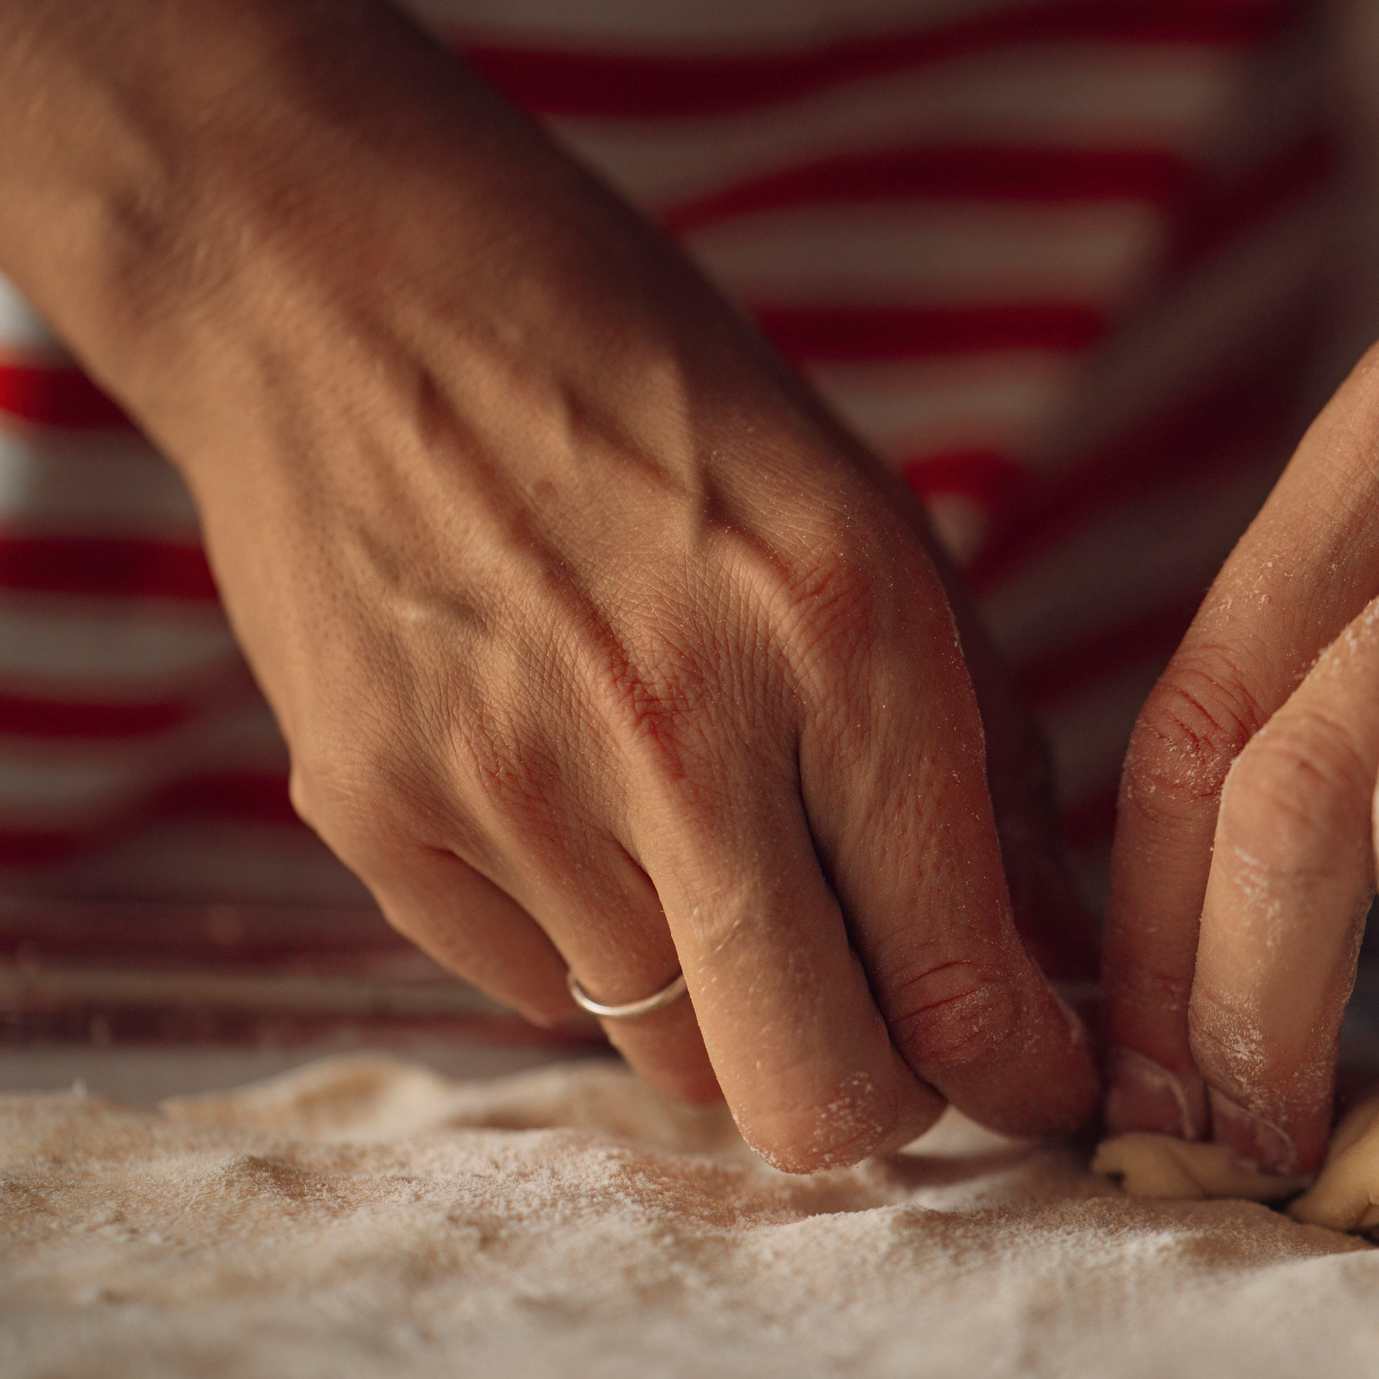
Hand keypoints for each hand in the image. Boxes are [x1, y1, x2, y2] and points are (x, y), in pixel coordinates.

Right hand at [0, 0, 1096, 1170]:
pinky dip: (587, 936)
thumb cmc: (642, 380)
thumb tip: (1040, 953)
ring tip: (706, 846)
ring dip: (725, 1000)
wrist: (338, 275)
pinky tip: (573, 794)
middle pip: (812, 1102)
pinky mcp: (376, 818)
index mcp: (848, 640)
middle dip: (878, 1099)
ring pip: (670, 1055)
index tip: (1031, 1072)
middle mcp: (684, 736)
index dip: (1023, 1074)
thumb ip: (973, 754)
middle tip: (891, 1032)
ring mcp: (510, 789)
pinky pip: (534, 986)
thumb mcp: (866, 518)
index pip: (964, 993)